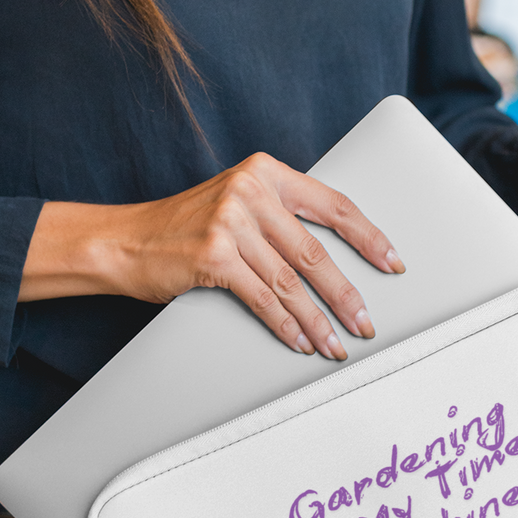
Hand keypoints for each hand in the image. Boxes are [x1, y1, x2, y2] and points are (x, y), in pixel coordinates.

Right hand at [19, 153, 404, 359]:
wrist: (123, 240)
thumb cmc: (184, 228)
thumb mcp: (236, 204)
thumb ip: (279, 216)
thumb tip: (334, 257)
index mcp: (265, 171)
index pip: (333, 205)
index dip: (369, 237)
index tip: (393, 263)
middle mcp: (250, 190)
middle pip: (316, 251)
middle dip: (346, 294)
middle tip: (367, 323)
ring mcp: (230, 221)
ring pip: (292, 281)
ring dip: (319, 320)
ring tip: (337, 345)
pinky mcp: (212, 255)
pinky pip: (263, 298)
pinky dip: (286, 325)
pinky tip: (301, 341)